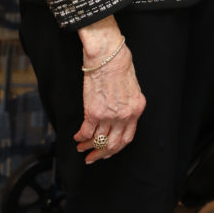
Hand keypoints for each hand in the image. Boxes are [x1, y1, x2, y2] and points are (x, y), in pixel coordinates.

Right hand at [73, 18, 145, 163]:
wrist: (108, 54)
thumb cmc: (119, 64)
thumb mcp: (132, 87)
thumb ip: (127, 104)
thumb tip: (119, 115)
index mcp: (136, 109)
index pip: (127, 138)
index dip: (116, 148)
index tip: (107, 153)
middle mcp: (124, 116)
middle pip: (113, 144)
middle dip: (101, 154)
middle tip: (92, 158)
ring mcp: (109, 116)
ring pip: (98, 140)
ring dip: (88, 147)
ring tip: (81, 148)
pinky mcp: (93, 112)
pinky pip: (86, 132)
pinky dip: (80, 137)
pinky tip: (77, 137)